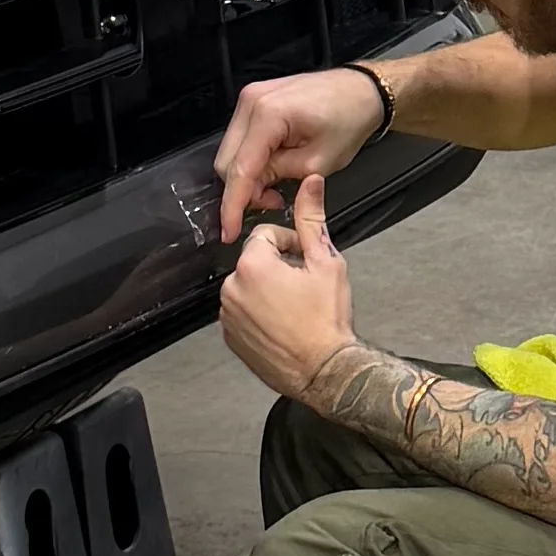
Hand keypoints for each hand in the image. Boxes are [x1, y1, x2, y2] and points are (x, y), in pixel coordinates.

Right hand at [212, 62, 382, 241]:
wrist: (360, 91)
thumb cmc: (348, 121)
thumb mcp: (317, 162)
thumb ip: (277, 176)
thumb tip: (253, 189)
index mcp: (268, 114)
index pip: (240, 169)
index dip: (233, 206)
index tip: (230, 232)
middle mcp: (251, 101)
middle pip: (227, 160)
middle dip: (243, 190)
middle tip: (273, 203)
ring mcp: (250, 98)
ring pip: (231, 151)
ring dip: (246, 176)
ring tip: (276, 186)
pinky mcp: (255, 101)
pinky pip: (241, 138)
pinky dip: (250, 159)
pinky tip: (272, 168)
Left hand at [217, 169, 356, 397]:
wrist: (324, 372)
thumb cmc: (327, 320)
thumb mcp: (326, 262)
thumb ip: (311, 219)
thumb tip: (310, 183)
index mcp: (252, 266)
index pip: (266, 235)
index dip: (291, 245)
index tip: (307, 263)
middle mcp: (232, 289)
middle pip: (254, 262)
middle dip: (278, 268)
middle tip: (304, 288)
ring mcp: (228, 316)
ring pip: (248, 287)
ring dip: (267, 291)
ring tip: (295, 309)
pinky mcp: (230, 338)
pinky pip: (242, 313)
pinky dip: (258, 314)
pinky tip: (283, 325)